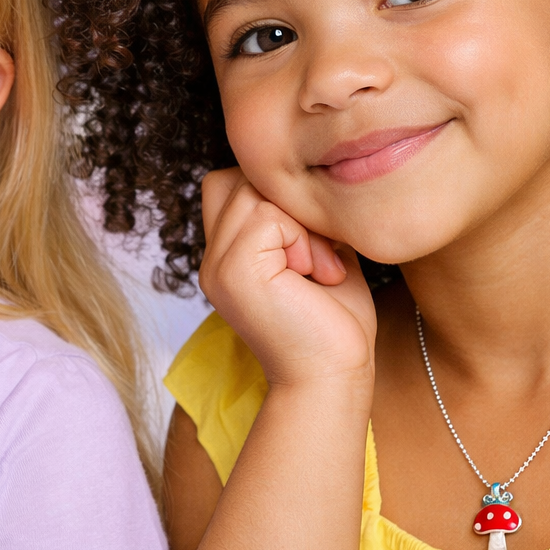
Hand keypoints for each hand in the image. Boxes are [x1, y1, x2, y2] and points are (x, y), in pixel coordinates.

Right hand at [198, 168, 376, 388]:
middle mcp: (213, 261)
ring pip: (253, 192)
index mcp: (227, 257)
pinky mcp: (234, 272)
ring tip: (319, 268)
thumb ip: (297, 217)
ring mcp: (218, 267)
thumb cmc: (336, 325)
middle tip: (318, 255)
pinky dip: (302, 239)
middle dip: (287, 204)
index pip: (227, 184)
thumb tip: (308, 171)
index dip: (274, 197)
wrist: (335, 378)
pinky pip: (267, 215)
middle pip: (236, 179)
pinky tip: (316, 275)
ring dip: (300, 224)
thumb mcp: (317, 255)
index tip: (313, 246)